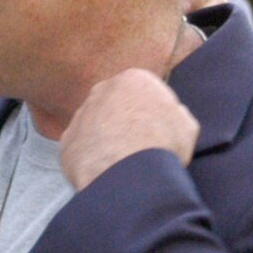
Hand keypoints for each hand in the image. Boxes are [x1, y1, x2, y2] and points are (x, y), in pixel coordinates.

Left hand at [59, 68, 200, 191]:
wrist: (128, 173)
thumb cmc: (162, 145)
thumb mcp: (186, 125)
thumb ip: (176, 114)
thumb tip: (171, 115)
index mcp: (133, 79)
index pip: (142, 92)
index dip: (151, 113)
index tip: (156, 132)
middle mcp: (101, 91)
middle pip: (114, 105)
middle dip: (122, 122)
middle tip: (134, 147)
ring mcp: (80, 116)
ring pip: (94, 126)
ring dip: (103, 140)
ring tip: (118, 163)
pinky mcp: (67, 143)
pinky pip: (80, 149)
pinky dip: (89, 160)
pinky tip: (102, 172)